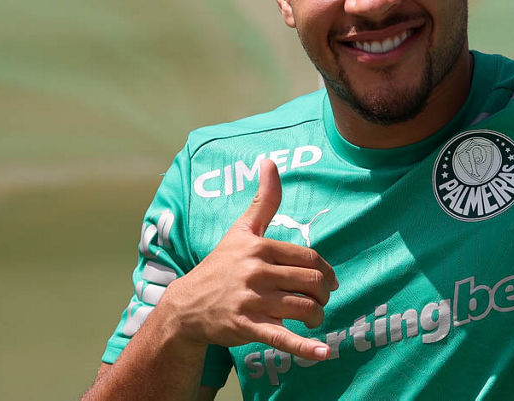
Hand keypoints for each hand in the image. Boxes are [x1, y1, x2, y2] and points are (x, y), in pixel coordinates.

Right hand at [155, 159, 336, 359]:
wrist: (185, 306)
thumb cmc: (220, 266)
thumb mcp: (240, 231)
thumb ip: (262, 200)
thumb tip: (270, 161)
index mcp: (259, 247)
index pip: (309, 258)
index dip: (325, 272)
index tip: (328, 282)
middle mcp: (256, 272)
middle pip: (311, 282)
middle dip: (323, 294)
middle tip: (320, 300)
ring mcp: (251, 301)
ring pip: (303, 308)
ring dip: (316, 316)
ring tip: (313, 318)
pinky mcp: (246, 327)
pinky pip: (282, 338)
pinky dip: (305, 348)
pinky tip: (324, 352)